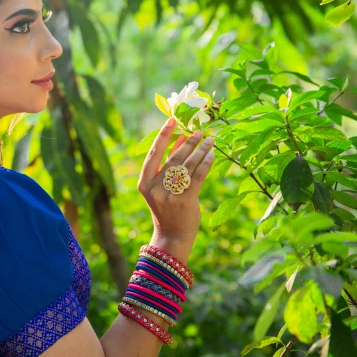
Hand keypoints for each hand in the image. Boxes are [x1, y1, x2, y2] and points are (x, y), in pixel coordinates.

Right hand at [137, 118, 214, 260]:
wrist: (172, 236)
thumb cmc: (168, 209)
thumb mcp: (162, 188)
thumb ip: (170, 164)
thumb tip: (182, 138)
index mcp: (144, 183)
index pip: (153, 154)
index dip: (163, 135)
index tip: (172, 120)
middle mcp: (155, 188)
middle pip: (174, 158)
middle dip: (189, 142)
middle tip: (200, 131)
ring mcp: (170, 196)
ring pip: (187, 166)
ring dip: (200, 150)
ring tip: (210, 140)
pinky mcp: (185, 201)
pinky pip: (198, 176)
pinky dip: (206, 163)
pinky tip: (212, 155)